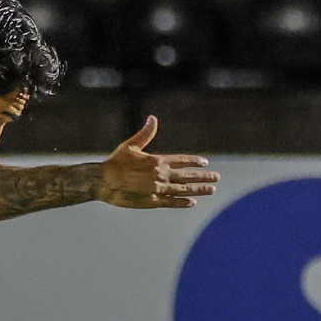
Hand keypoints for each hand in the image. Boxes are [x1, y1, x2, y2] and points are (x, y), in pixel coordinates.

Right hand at [96, 117, 219, 209]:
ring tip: (211, 189)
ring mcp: (158, 189)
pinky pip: (171, 202)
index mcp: (157, 160)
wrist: (104, 182)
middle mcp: (161, 175)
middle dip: (203, 176)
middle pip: (187, 176)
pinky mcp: (152, 202)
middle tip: (216, 177)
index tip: (206, 162)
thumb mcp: (131, 145)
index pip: (182, 161)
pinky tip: (192, 202)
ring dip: (199, 190)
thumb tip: (152, 118)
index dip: (194, 162)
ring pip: (183, 190)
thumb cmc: (115, 162)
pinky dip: (183, 202)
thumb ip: (145, 134)